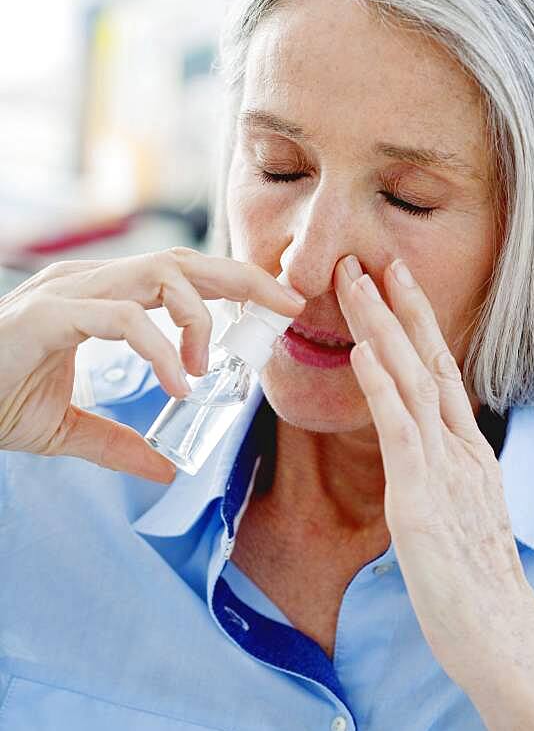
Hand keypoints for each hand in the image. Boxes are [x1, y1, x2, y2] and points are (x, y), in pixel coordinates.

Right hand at [0, 248, 304, 482]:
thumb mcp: (65, 428)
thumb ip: (117, 442)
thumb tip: (166, 470)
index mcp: (98, 299)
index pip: (180, 275)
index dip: (233, 284)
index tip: (277, 307)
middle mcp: (88, 285)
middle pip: (183, 261)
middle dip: (242, 278)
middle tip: (288, 304)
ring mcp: (68, 294)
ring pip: (159, 275)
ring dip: (200, 316)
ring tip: (205, 369)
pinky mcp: (48, 316)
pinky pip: (122, 318)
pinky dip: (160, 348)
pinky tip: (177, 383)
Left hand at [334, 255, 533, 691]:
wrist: (499, 637)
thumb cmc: (473, 584)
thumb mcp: (462, 513)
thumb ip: (444, 476)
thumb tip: (421, 455)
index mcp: (468, 452)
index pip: (441, 373)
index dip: (417, 325)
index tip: (395, 284)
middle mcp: (460, 449)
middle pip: (428, 362)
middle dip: (398, 306)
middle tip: (371, 259)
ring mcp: (443, 470)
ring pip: (412, 381)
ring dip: (382, 327)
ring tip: (357, 282)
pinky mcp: (420, 499)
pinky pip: (400, 430)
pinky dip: (382, 385)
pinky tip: (365, 349)